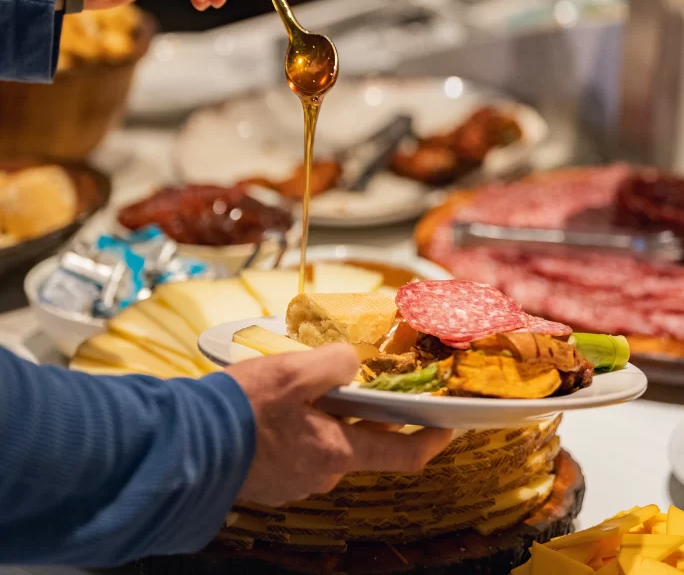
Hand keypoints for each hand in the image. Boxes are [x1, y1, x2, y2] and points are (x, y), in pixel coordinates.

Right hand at [230, 345, 452, 505]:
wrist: (187, 447)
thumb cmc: (241, 410)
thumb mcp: (294, 372)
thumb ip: (333, 363)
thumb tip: (350, 363)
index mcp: (336, 452)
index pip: (402, 455)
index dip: (430, 440)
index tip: (447, 427)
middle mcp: (321, 475)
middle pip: (359, 443)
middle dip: (365, 414)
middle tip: (361, 382)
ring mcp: (294, 483)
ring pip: (325, 444)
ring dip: (325, 417)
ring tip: (304, 385)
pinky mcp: (269, 481)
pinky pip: (297, 451)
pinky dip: (298, 428)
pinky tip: (275, 407)